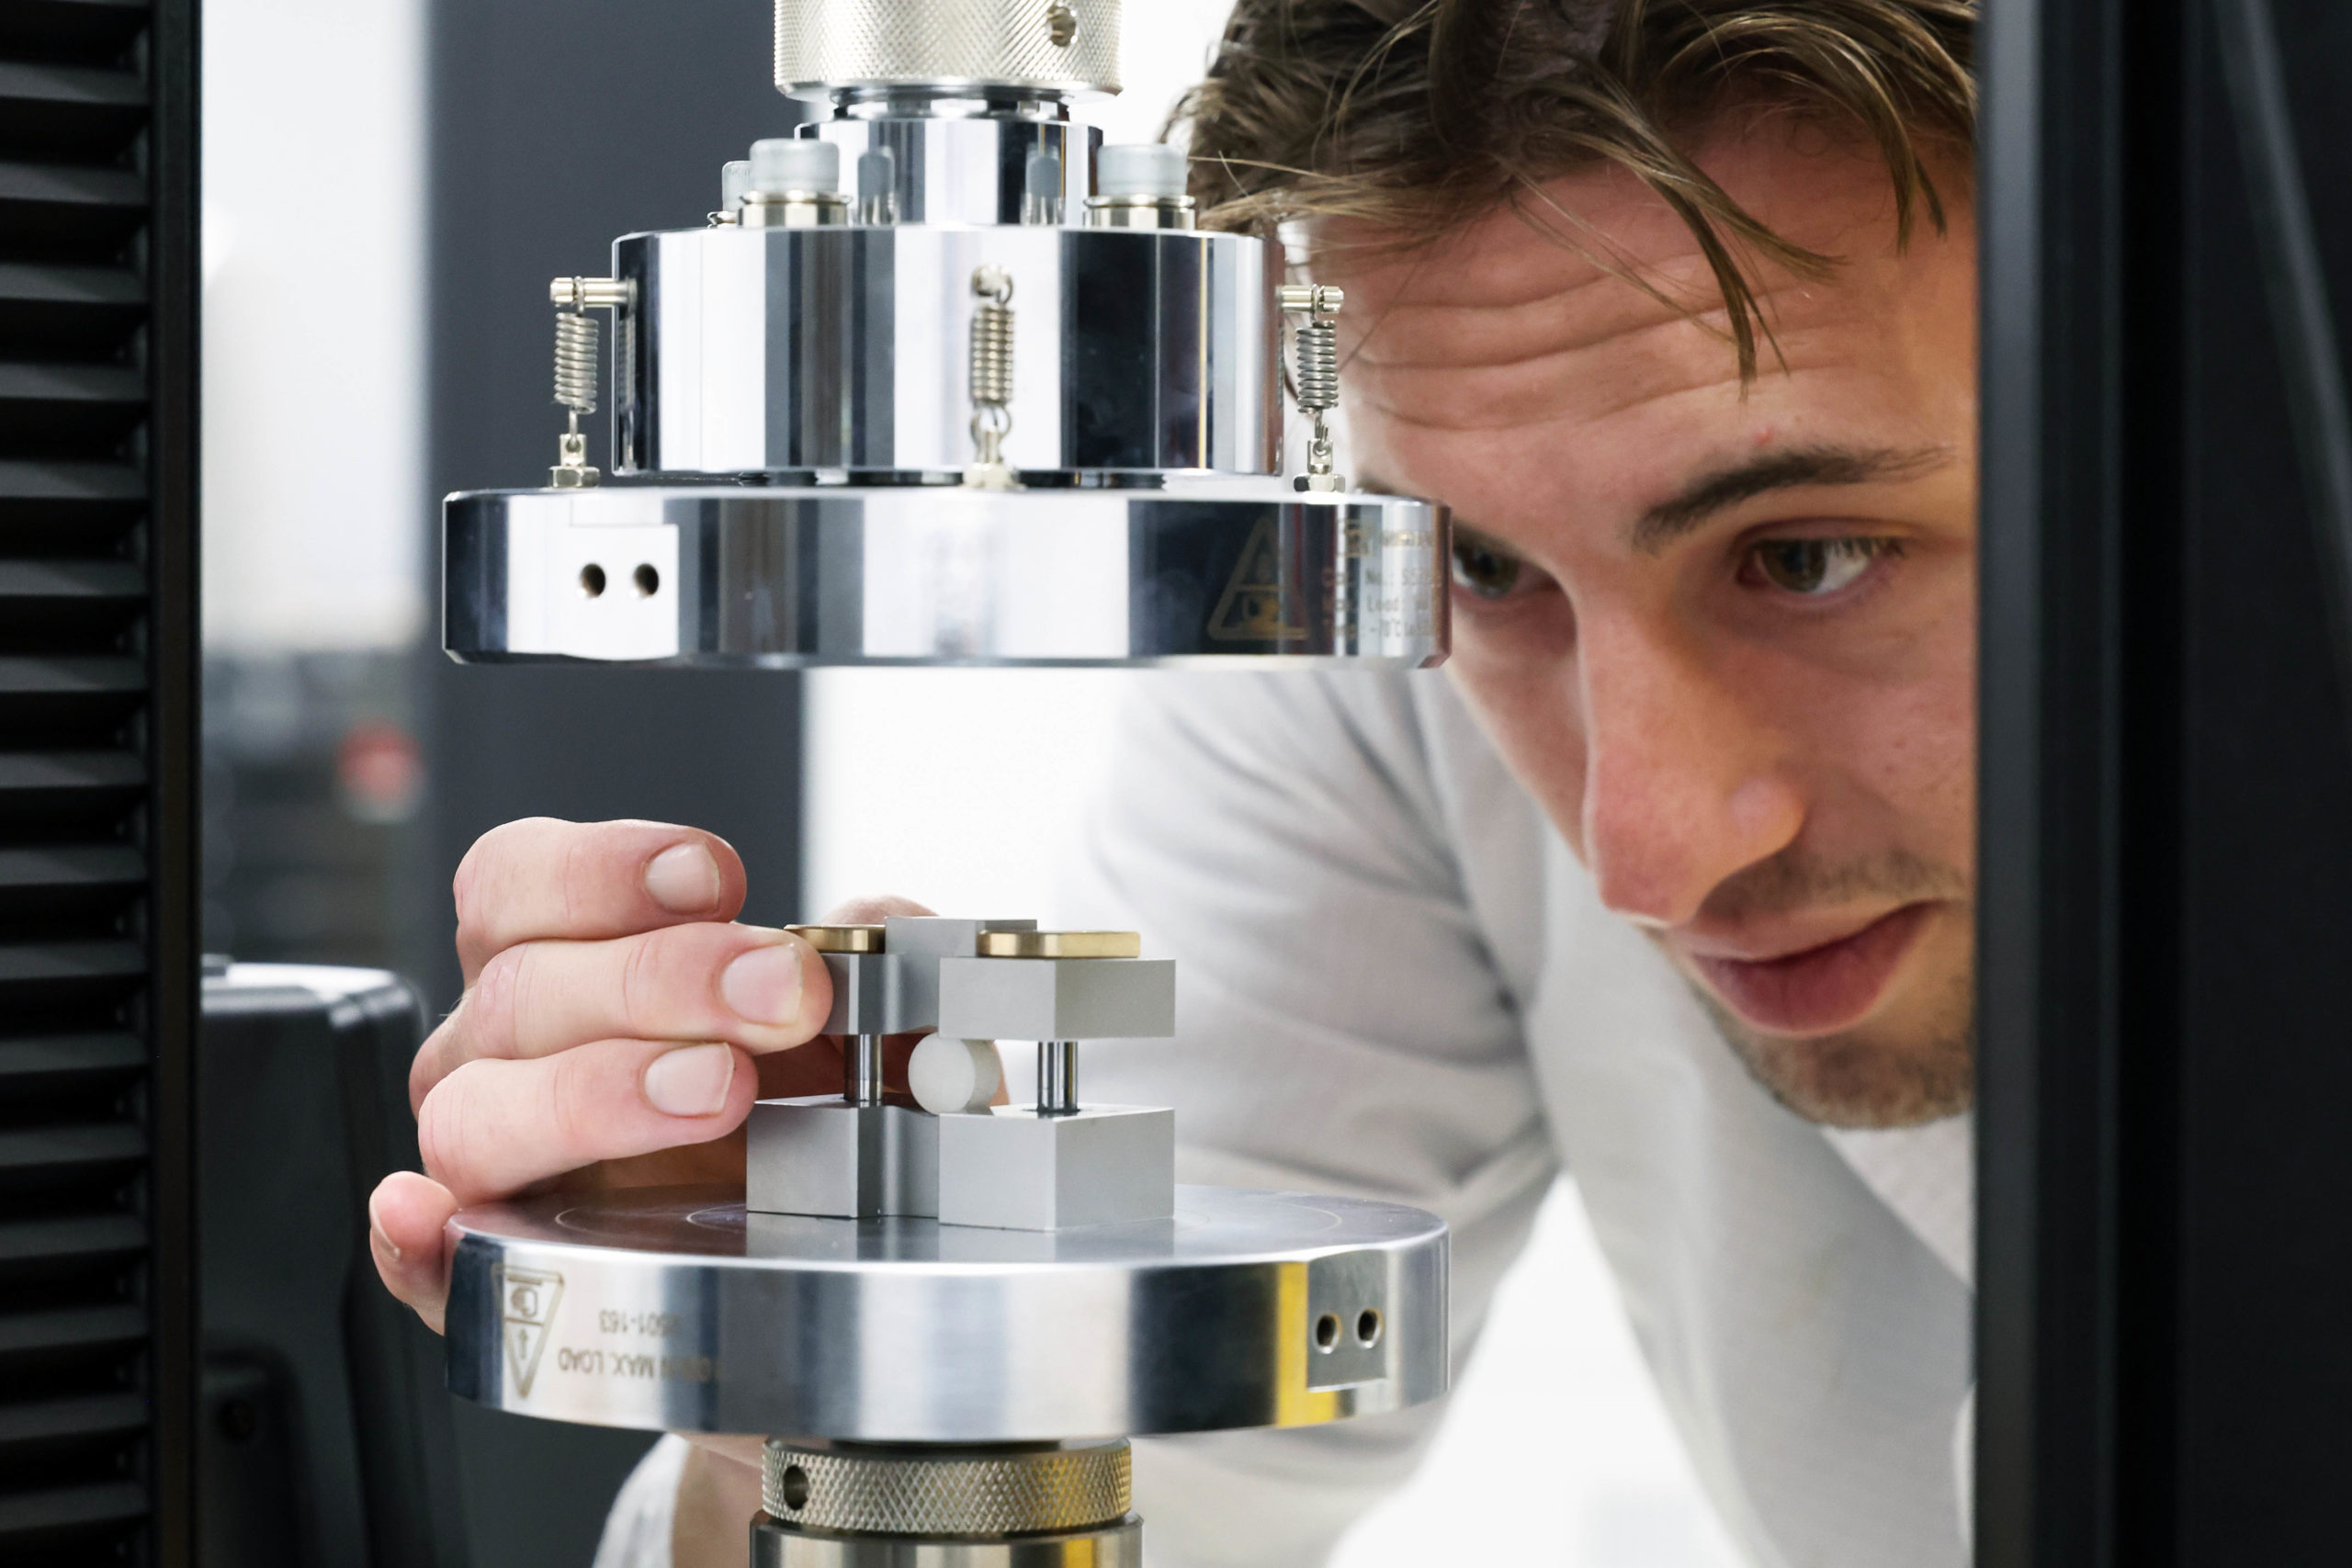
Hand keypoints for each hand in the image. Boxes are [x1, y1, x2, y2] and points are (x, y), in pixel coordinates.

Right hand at [367, 817, 927, 1331]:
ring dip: (594, 1095)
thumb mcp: (868, 1019)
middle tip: (782, 996)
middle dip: (661, 979)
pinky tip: (444, 1220)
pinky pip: (426, 1262)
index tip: (719, 878)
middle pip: (519, 990)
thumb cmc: (817, 1104)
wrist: (834, 1245)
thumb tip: (873, 931)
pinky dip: (421, 1244)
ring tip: (716, 1093)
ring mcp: (492, 1157)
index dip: (602, 869)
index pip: (517, 880)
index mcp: (561, 956)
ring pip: (475, 1112)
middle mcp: (507, 1047)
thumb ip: (874, 957)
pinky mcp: (495, 1270)